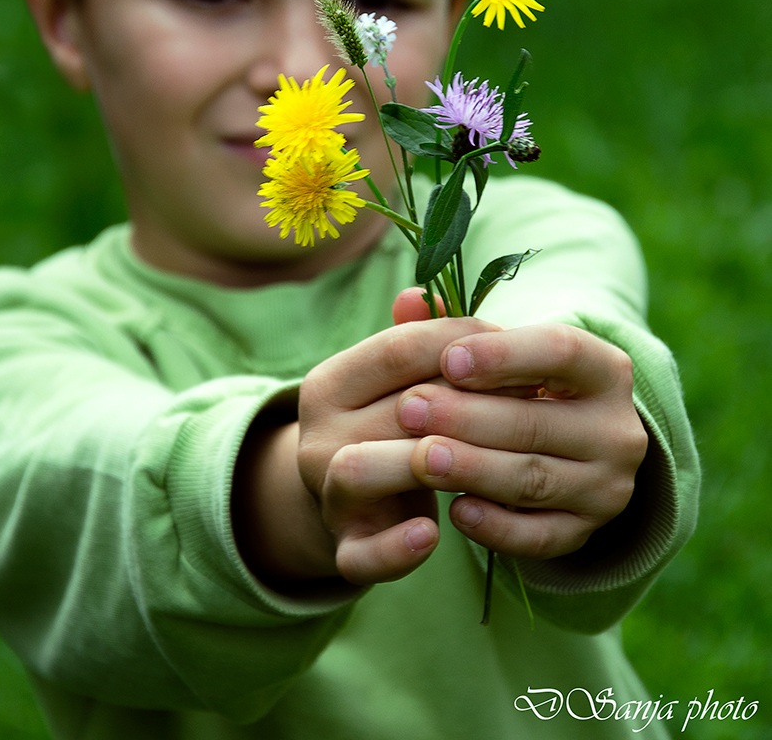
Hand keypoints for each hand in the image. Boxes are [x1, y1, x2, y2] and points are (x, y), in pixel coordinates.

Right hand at [295, 291, 498, 585]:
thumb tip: (426, 294)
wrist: (351, 503)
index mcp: (329, 382)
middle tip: (533, 404)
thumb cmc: (391, 423)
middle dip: (470, 403)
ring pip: (363, 469)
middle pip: (394, 407)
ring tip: (487, 460)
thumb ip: (419, 337)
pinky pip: (363, 555)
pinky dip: (396, 548)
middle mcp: (318, 435)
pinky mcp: (346, 549)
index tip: (514, 348)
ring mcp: (328, 495)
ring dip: (427, 462)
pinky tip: (435, 533)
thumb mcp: (398, 378)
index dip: (462, 344)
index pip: (398, 349)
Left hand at [397, 322, 648, 559]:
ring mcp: (606, 487)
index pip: (561, 350)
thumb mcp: (501, 354)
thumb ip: (452, 327)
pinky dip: (497, 527)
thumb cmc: (522, 387)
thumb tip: (407, 301)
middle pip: (538, 421)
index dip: (503, 354)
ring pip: (534, 479)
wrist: (568, 452)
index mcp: (604, 368)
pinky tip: (455, 511)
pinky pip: (540, 537)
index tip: (447, 358)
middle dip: (467, 416)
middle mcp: (617, 429)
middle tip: (408, 409)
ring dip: (473, 468)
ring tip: (420, 457)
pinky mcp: (585, 533)